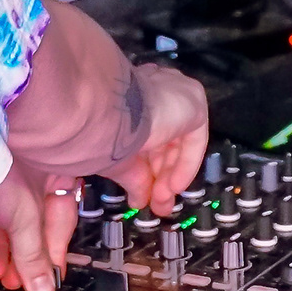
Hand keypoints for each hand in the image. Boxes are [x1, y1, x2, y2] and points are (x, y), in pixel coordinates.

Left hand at [0, 169, 76, 290]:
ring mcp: (0, 175)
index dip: (53, 255)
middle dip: (19, 256)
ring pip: (2, 219)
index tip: (45, 279)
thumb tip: (44, 287)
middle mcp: (31, 175)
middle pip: (29, 225)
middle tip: (13, 280)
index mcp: (55, 179)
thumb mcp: (24, 218)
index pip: (61, 224)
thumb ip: (33, 255)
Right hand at [108, 64, 209, 215]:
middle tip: (156, 203)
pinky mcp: (193, 103)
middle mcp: (155, 87)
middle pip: (165, 140)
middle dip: (159, 176)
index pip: (146, 132)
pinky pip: (194, 140)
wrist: (106, 110)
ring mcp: (176, 91)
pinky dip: (185, 165)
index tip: (142, 191)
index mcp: (132, 94)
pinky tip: (173, 186)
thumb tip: (138, 201)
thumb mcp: (117, 158)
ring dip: (170, 176)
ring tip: (162, 202)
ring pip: (178, 142)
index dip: (146, 165)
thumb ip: (133, 177)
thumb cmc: (97, 128)